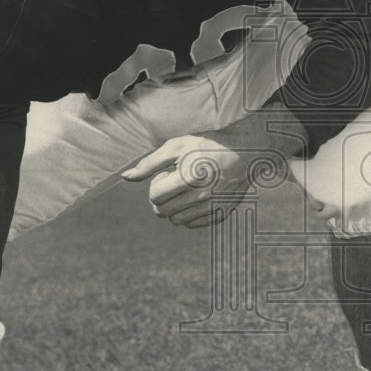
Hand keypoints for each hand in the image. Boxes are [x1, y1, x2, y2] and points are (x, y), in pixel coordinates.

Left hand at [122, 131, 253, 227]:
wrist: (244, 152)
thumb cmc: (206, 146)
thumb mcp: (177, 147)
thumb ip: (149, 163)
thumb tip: (126, 177)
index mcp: (189, 178)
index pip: (155, 196)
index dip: (156, 184)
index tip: (167, 174)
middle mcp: (201, 196)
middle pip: (162, 212)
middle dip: (161, 198)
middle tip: (174, 183)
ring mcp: (212, 208)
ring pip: (176, 221)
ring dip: (174, 207)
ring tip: (185, 189)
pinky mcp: (220, 215)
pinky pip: (192, 224)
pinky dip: (189, 214)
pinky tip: (196, 197)